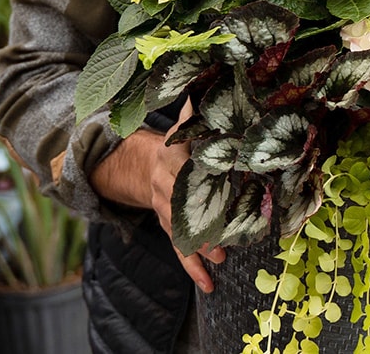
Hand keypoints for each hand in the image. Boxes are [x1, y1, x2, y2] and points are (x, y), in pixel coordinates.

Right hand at [89, 99, 225, 292]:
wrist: (144, 166)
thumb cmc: (176, 146)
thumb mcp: (183, 127)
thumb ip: (196, 111)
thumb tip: (213, 84)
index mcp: (169, 158)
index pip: (182, 168)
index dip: (196, 176)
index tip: (216, 181)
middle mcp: (163, 185)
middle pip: (181, 204)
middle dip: (202, 219)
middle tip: (225, 232)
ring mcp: (164, 210)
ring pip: (179, 230)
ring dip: (199, 245)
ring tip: (219, 257)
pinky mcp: (169, 229)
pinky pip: (179, 251)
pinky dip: (193, 268)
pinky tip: (209, 284)